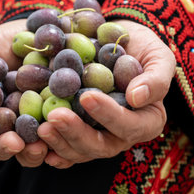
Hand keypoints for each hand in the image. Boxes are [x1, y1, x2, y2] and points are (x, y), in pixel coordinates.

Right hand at [0, 19, 47, 166]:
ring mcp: (29, 125)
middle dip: (3, 146)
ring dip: (30, 152)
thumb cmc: (1, 43)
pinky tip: (62, 135)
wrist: (38, 34)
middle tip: (14, 142)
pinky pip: (55, 138)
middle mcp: (2, 123)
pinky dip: (57, 141)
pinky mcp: (54, 122)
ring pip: (25, 150)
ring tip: (39, 147)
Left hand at [38, 20, 175, 167]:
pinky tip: (36, 141)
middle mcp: (121, 135)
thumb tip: (137, 98)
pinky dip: (51, 147)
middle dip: (76, 133)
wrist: (113, 43)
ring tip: (41, 128)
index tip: (87, 96)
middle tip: (54, 117)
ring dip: (59, 142)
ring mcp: (98, 137)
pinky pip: (64, 148)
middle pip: (101, 146)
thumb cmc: (141, 48)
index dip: (108, 115)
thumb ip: (155, 78)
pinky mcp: (78, 132)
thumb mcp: (157, 56)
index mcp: (146, 121)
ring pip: (79, 151)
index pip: (128, 125)